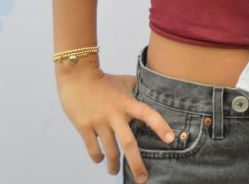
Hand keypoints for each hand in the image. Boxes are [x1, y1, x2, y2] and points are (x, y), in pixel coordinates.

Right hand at [55, 62, 174, 182]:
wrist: (77, 75)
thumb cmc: (103, 79)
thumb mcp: (124, 82)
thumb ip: (137, 90)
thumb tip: (149, 92)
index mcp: (127, 103)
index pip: (148, 114)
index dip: (160, 126)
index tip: (170, 139)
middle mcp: (115, 114)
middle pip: (128, 143)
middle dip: (136, 164)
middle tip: (143, 179)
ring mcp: (99, 121)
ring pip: (110, 150)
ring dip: (113, 165)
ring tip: (115, 172)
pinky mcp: (84, 127)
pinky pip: (93, 148)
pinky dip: (97, 157)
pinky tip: (100, 160)